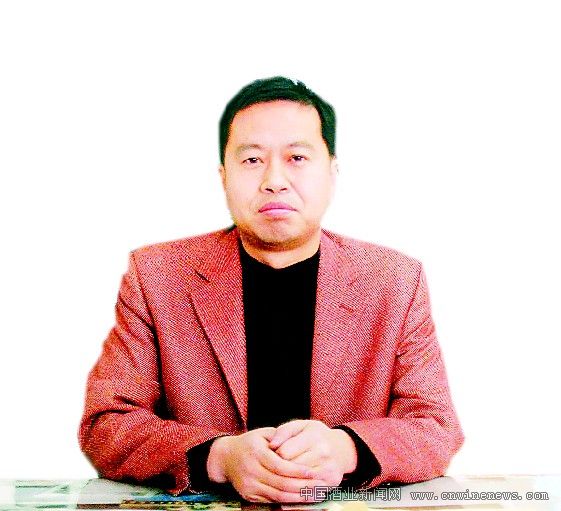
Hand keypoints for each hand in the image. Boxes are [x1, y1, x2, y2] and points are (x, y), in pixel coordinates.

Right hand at [206, 427, 324, 502]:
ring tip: (315, 495)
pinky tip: (301, 499)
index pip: (280, 466)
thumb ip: (281, 436)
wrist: (226, 458)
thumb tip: (299, 442)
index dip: (297, 470)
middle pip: (281, 483)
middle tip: (320, 485)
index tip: (313, 472)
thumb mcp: (263, 433)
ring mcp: (249, 485)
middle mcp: (251, 471)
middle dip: (302, 486)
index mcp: (256, 453)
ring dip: (298, 497)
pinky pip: (272, 501)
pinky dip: (288, 501)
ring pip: (278, 495)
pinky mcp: (249, 496)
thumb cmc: (250, 443)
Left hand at [268, 419, 357, 486]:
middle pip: (291, 469)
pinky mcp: (331, 483)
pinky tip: (293, 485)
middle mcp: (323, 453)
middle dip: (279, 470)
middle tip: (275, 468)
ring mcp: (328, 470)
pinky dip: (297, 491)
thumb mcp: (300, 426)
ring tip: (282, 477)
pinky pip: (308, 492)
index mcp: (314, 436)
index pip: (285, 452)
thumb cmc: (315, 436)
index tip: (274, 455)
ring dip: (287, 482)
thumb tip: (271, 445)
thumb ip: (284, 431)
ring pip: (298, 483)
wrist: (341, 449)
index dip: (275, 455)